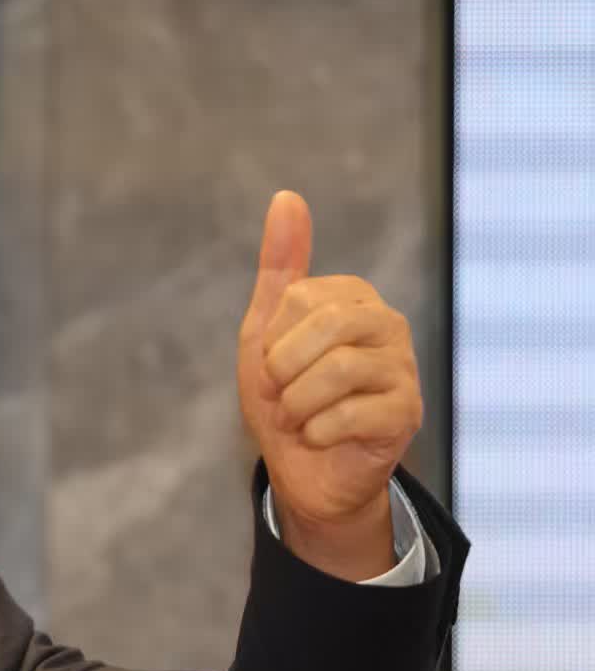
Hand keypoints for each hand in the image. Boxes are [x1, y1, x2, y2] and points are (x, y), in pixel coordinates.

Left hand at [236, 191, 421, 579]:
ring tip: (300, 419)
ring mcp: (403, 368)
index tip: (273, 367)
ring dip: (297, 406)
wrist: (302, 474)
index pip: (298, 298)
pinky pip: (349, 415)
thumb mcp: (263, 334)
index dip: (271, 342)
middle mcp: (387, 323)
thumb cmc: (283, 400)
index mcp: (352, 298)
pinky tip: (321, 438)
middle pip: (324, 327)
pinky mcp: (407, 413)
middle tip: (282, 396)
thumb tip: (287, 197)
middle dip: (283, 372)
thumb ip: (278, 268)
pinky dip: (316, 433)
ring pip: (337, 372)